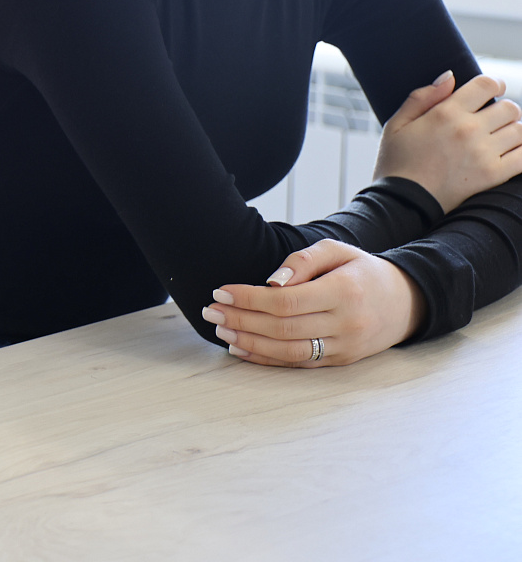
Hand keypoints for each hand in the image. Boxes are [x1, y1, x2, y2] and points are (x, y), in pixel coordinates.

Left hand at [202, 239, 424, 366]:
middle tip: (210, 310)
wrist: (405, 302)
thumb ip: (303, 260)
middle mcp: (346, 323)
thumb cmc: (362, 271)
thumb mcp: (337, 251)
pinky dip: (267, 359)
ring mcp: (344, 347)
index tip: (220, 290)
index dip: (249, 298)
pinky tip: (241, 348)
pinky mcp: (341, 361)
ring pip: (288, 351)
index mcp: (343, 291)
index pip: (286, 301)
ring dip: (249, 342)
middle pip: (282, 328)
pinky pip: (299, 364)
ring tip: (220, 329)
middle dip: (240, 319)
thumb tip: (270, 281)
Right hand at [374, 71, 521, 212]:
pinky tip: (511, 152)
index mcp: (445, 113)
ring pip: (519, 130)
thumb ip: (422, 97)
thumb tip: (450, 77)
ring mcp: (483, 153)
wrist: (401, 203)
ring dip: (512, 131)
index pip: (487, 85)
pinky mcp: (493, 175)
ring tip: (500, 138)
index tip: (493, 91)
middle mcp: (468, 130)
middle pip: (509, 108)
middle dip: (504, 109)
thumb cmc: (396, 163)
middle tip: (494, 118)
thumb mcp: (396, 125)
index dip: (495, 84)